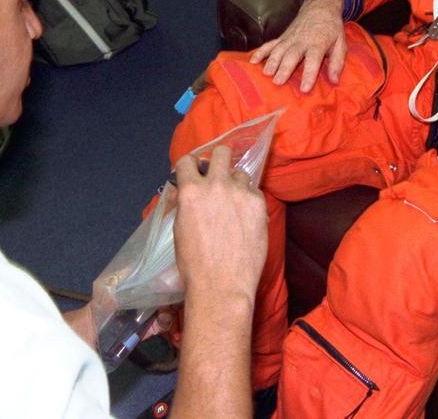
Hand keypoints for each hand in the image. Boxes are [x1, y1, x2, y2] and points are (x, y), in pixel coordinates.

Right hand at [172, 146, 267, 299]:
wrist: (222, 284)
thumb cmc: (194, 263)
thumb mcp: (179, 230)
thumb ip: (182, 204)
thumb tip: (181, 192)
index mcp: (191, 191)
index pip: (188, 160)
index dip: (191, 166)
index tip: (195, 172)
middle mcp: (216, 185)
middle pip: (221, 153)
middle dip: (218, 161)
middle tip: (218, 176)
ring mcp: (240, 193)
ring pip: (240, 174)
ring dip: (236, 184)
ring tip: (234, 203)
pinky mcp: (258, 203)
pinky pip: (254, 191)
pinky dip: (249, 200)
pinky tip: (246, 218)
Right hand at [249, 0, 345, 91]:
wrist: (320, 7)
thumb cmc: (331, 28)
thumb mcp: (341, 44)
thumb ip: (337, 63)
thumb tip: (334, 81)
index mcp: (318, 43)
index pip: (313, 60)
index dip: (309, 74)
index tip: (304, 89)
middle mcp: (302, 41)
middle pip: (292, 55)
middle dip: (284, 68)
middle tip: (278, 82)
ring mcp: (290, 38)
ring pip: (279, 49)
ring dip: (272, 61)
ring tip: (266, 73)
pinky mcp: (282, 37)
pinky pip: (270, 44)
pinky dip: (260, 52)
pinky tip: (252, 61)